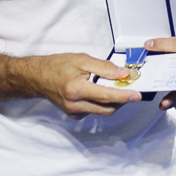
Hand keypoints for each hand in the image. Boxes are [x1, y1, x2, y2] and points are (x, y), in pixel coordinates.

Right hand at [22, 52, 142, 116]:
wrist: (39, 77)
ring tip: (113, 88)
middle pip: (107, 108)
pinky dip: (101, 104)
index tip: (137, 95)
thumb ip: (104, 68)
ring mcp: (74, 112)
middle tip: (128, 89)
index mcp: (76, 89)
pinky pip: (94, 112)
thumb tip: (123, 74)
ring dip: (112, 102)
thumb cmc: (58, 66)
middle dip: (121, 100)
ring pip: (102, 112)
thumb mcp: (82, 60)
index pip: (106, 95)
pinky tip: (98, 92)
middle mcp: (75, 104)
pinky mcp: (74, 115)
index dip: (124, 96)